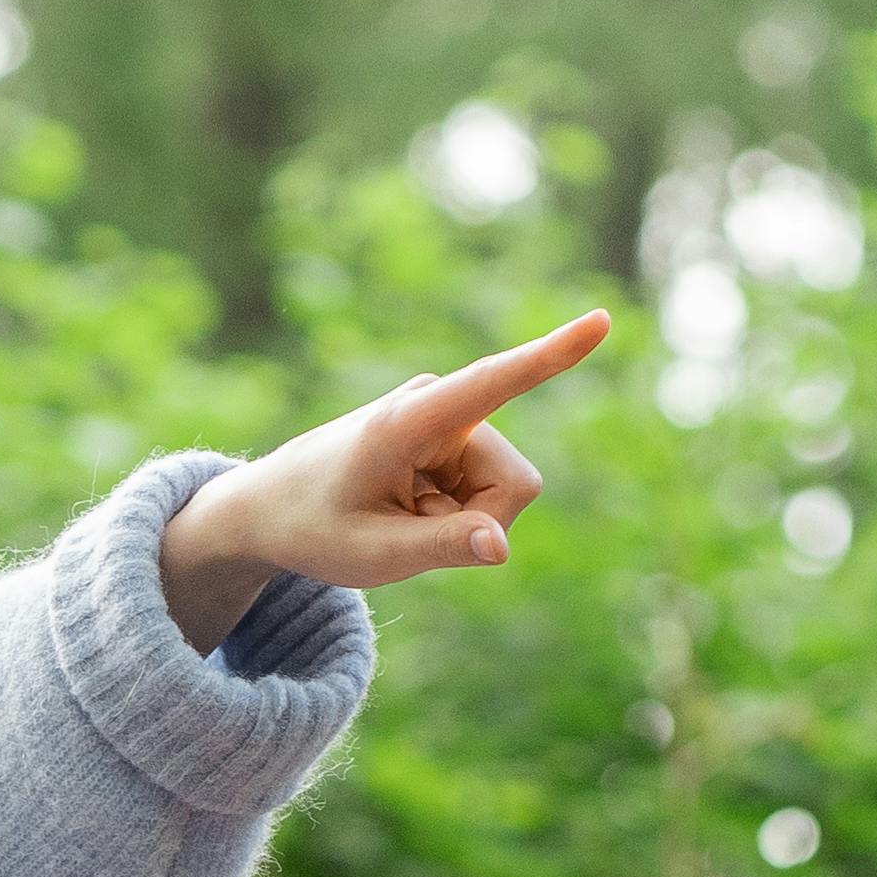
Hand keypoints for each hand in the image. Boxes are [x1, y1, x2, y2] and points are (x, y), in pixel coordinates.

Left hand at [154, 315, 610, 650]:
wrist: (274, 505)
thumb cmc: (315, 529)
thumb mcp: (373, 555)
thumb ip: (442, 549)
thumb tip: (502, 546)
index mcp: (410, 421)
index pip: (494, 383)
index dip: (550, 357)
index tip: (601, 321)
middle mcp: (437, 404)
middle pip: (512, 484)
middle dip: (475, 522)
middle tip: (405, 528)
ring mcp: (448, 416)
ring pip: (504, 491)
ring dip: (459, 519)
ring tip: (401, 516)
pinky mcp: (455, 431)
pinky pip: (488, 490)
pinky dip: (453, 513)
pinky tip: (408, 507)